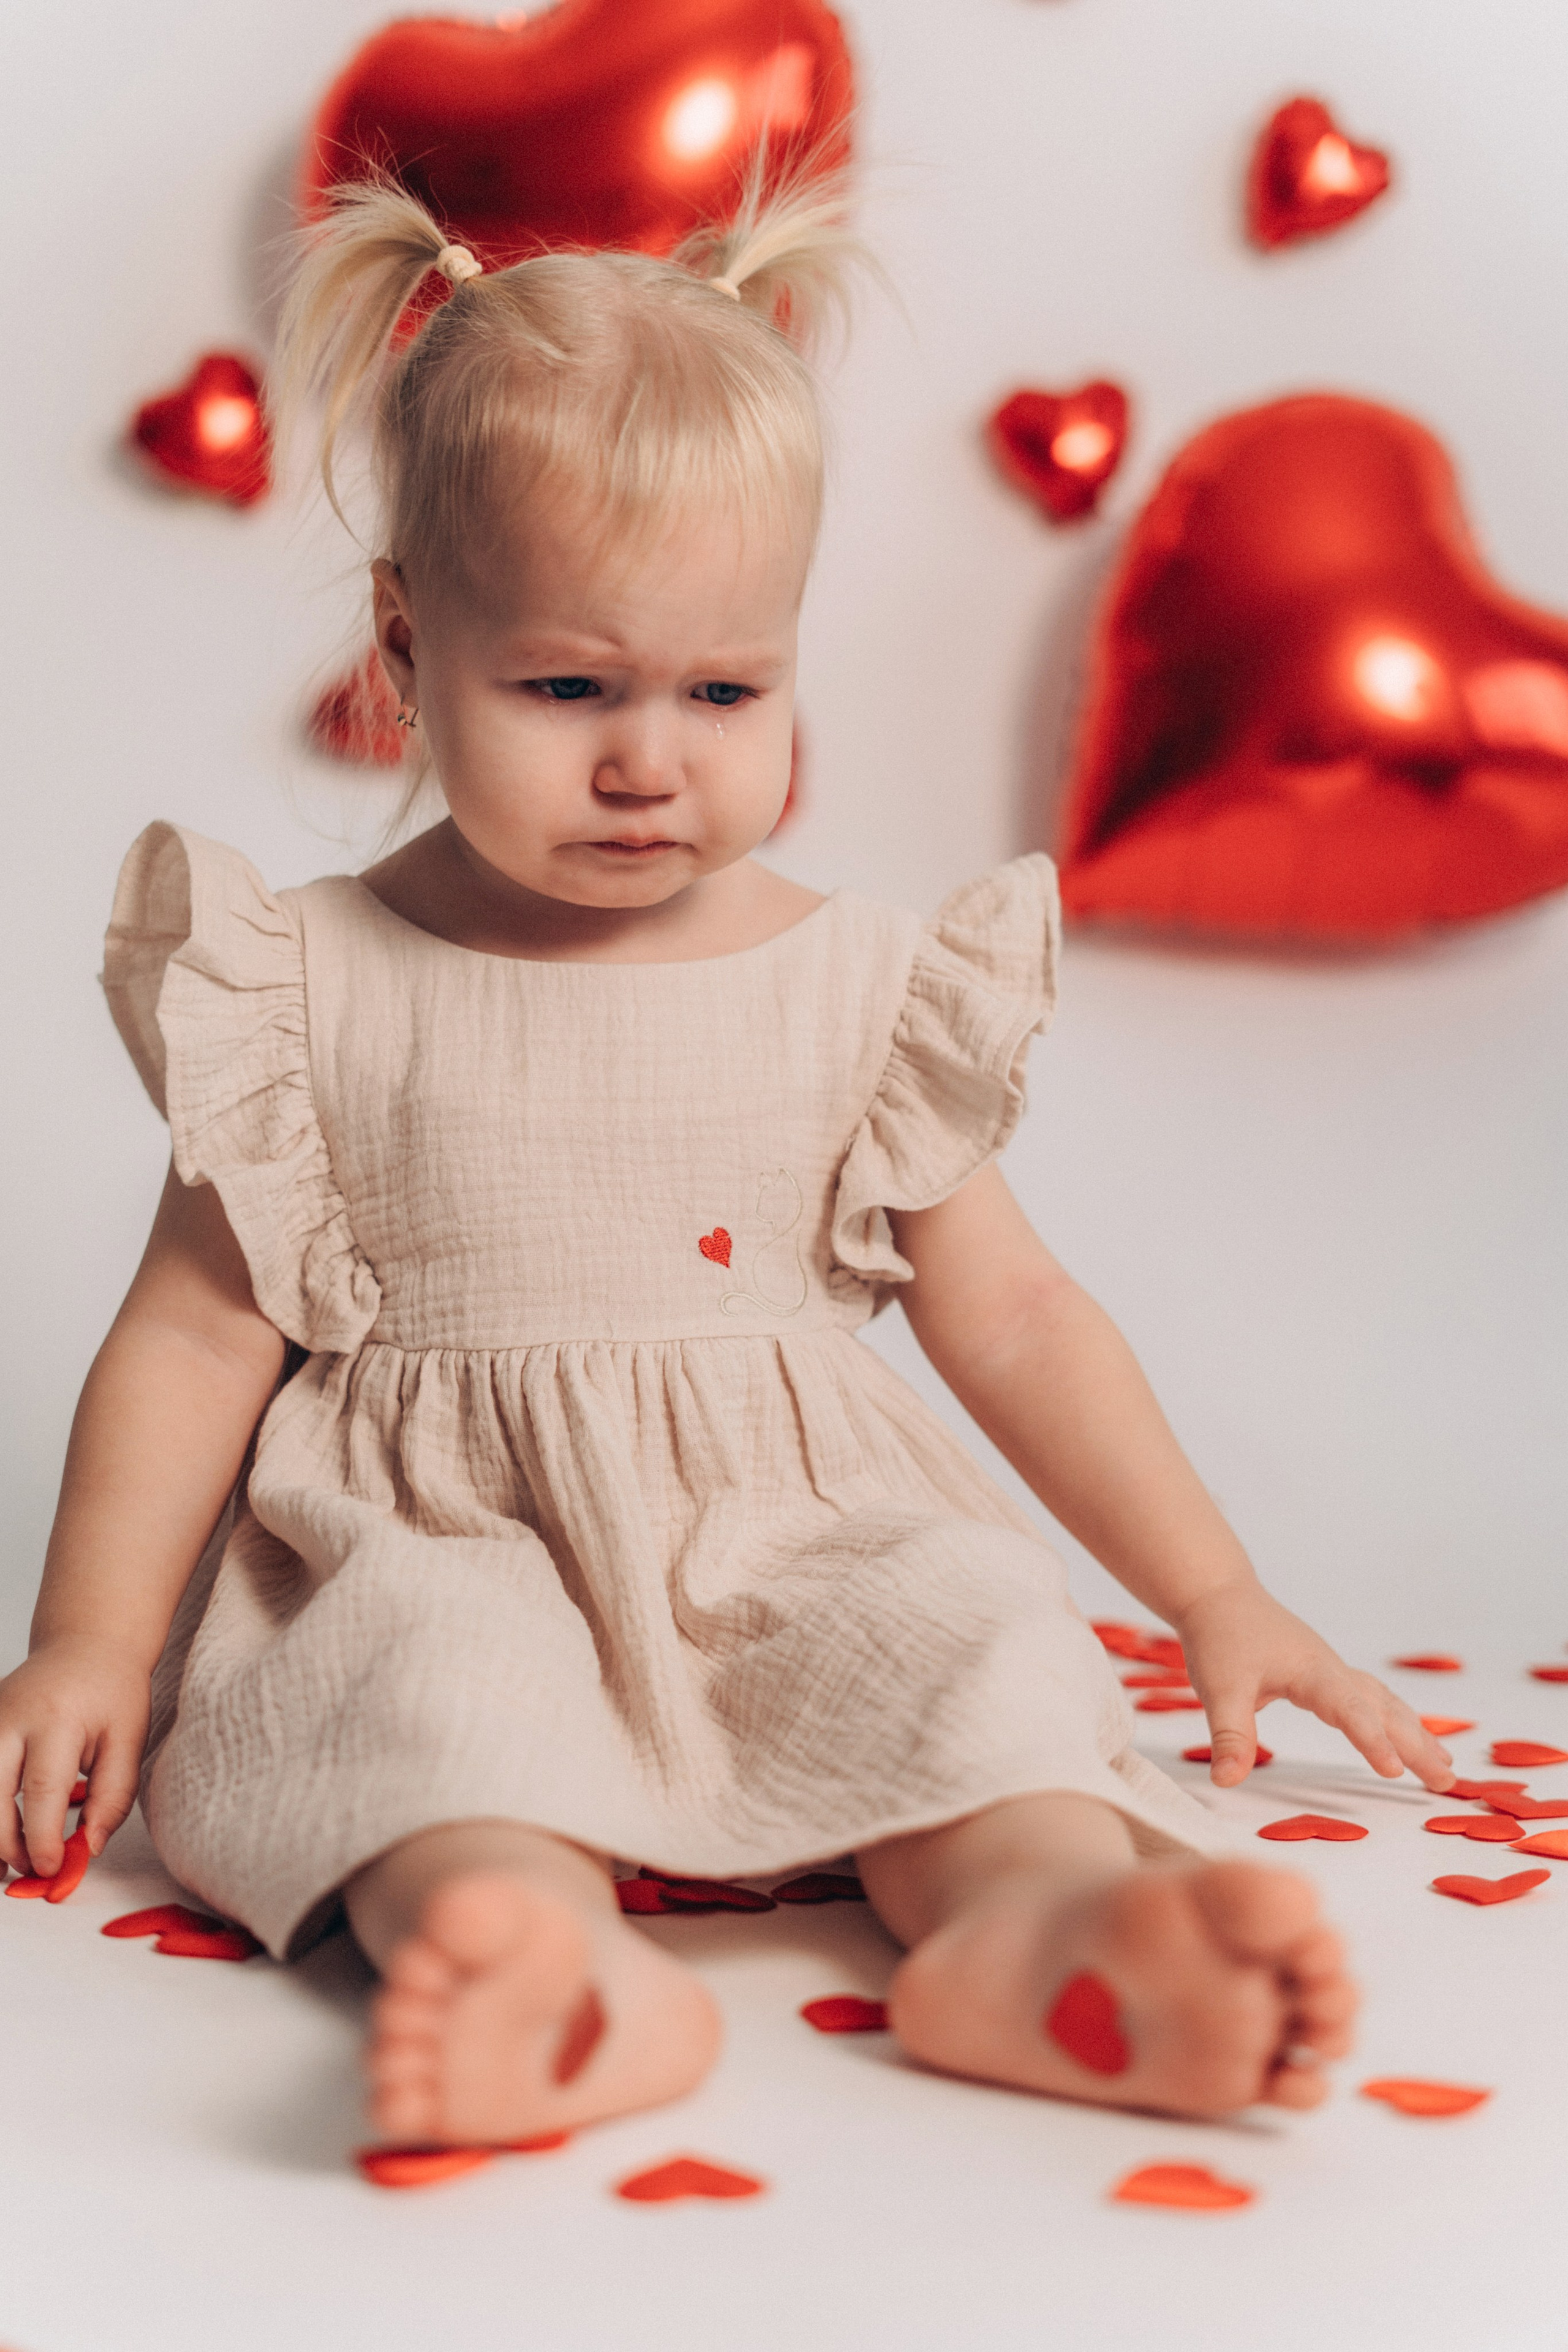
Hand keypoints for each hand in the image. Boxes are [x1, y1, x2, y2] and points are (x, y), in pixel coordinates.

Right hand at [0, 1634, 149, 1877]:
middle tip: (29, 1871)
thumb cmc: (112, 1692)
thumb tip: (90, 1847)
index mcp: (56, 1719)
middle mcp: (11, 1718)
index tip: (53, 1868)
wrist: (87, 1645)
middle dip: (6, 1843)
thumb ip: (113, 1795)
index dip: (42, 1838)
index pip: (41, 1791)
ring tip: (8, 1864)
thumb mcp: (128, 1739)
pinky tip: (1, 1833)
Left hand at [1170, 1580, 1455, 1792]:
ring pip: (1384, 1703)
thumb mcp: (1217, 1687)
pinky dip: (1396, 1719)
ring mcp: (1332, 1671)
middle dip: (1416, 1745)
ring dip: (1415, 1734)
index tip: (1393, 1770)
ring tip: (1444, 1767)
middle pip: (1383, 1709)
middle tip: (1447, 1781)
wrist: (1218, 1594)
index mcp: (1311, 1671)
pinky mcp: (1326, 1675)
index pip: (1348, 1709)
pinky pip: (1373, 1699)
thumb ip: (1229, 1735)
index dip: (1370, 1740)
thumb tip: (1227, 1781)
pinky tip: (1409, 1736)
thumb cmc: (1220, 1636)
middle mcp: (1331, 1670)